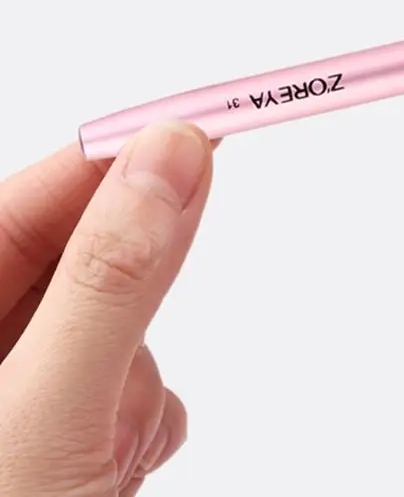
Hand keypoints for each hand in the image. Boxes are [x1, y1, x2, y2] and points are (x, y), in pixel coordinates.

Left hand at [0, 122, 213, 495]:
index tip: (192, 130)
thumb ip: (111, 281)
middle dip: (128, 296)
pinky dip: (143, 415)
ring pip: (112, 323)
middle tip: (158, 303)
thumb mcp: (48, 414)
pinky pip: (128, 382)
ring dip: (134, 376)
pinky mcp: (65, 431)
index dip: (107, 161)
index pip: (24, 202)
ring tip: (107, 451)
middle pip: (76, 260)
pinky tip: (115, 468)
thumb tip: (171, 156)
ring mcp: (22, 392)